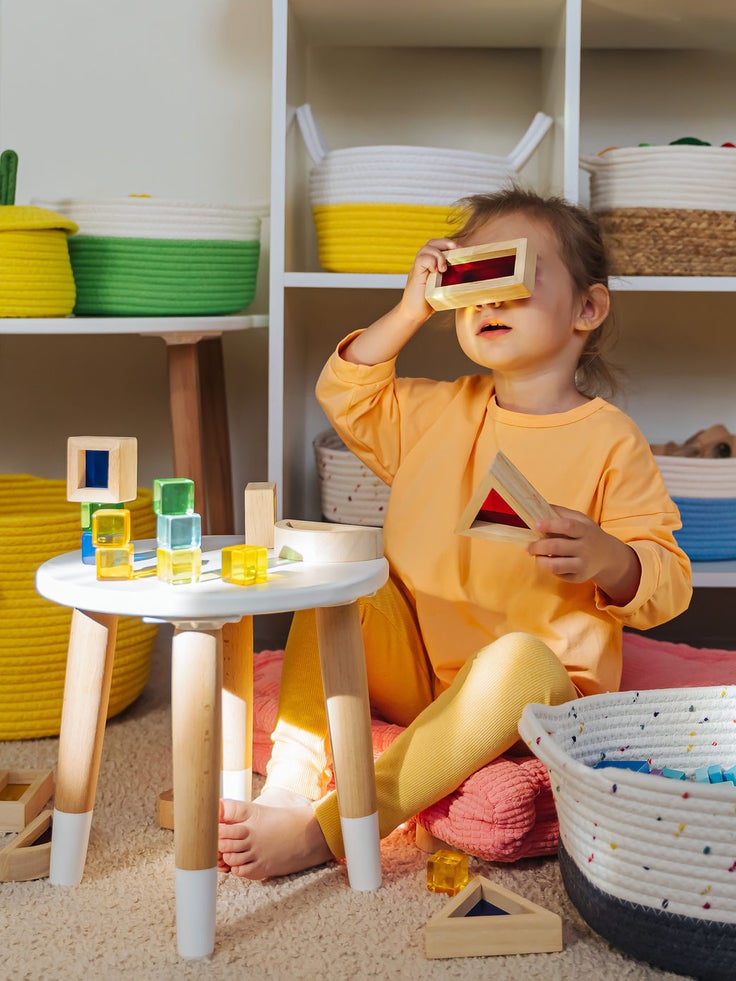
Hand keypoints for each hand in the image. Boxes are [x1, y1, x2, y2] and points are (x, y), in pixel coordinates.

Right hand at [341, 237, 457, 365]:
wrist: (414, 313)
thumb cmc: (430, 302)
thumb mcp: (445, 288)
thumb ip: (453, 279)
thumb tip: (472, 278)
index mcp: (431, 263)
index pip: (439, 245)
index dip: (450, 244)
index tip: (462, 251)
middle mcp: (424, 262)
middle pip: (433, 242)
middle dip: (447, 243)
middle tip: (457, 251)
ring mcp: (419, 267)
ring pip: (428, 247)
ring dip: (439, 254)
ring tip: (444, 268)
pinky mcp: (415, 273)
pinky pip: (422, 258)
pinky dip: (431, 261)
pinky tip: (436, 271)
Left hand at [527, 505, 640, 605]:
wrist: (608, 556)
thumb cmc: (588, 534)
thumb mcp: (580, 519)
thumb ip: (561, 512)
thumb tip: (538, 505)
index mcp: (585, 530)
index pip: (567, 526)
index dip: (550, 525)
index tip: (535, 524)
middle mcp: (585, 548)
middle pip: (557, 547)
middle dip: (538, 546)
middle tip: (529, 546)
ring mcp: (583, 565)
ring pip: (555, 565)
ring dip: (540, 560)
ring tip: (536, 555)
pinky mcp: (579, 577)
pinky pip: (559, 574)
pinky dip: (550, 568)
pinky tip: (550, 562)